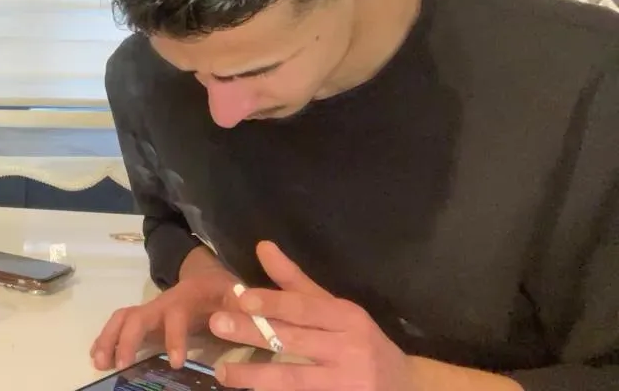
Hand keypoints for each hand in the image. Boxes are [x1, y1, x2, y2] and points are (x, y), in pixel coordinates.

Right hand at [91, 246, 242, 370]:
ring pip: (123, 318)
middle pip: (137, 316)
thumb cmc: (226, 292)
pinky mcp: (147, 319)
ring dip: (108, 338)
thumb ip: (243, 309)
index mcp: (187, 298)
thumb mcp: (239, 296)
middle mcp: (163, 302)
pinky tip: (97, 356)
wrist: (211, 277)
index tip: (176, 363)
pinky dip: (106, 338)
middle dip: (126, 339)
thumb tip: (234, 321)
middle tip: (119, 365)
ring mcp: (152, 310)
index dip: (174, 337)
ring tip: (98, 363)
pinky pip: (122, 324)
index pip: (176, 316)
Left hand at [209, 241, 415, 390]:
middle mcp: (350, 350)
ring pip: (294, 380)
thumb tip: (262, 246)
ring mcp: (347, 384)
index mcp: (348, 318)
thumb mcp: (335, 308)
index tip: (240, 298)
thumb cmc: (361, 341)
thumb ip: (296, 283)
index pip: (305, 308)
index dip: (273, 302)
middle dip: (254, 333)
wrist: (405, 386)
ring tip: (222, 372)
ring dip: (255, 376)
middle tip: (217, 324)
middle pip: (294, 341)